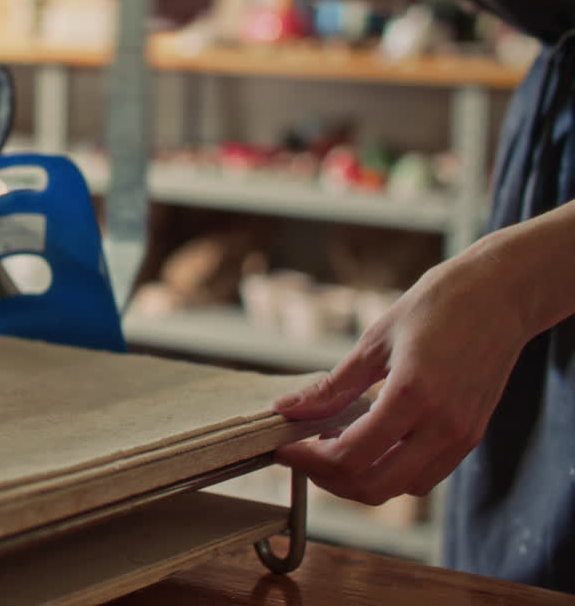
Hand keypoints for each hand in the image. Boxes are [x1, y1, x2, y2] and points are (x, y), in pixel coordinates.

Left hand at [272, 250, 529, 504]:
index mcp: (413, 396)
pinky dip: (389, 473)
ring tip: (329, 450)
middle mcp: (442, 426)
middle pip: (373, 486)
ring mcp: (461, 436)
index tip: (283, 448)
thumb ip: (332, 386)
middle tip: (300, 455)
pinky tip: (366, 446)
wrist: (501, 296)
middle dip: (327, 478)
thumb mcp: (374, 340)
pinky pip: (424, 477)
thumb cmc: (438, 306)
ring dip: (358, 480)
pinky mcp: (471, 438)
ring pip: (399, 488)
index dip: (308, 460)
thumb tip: (288, 408)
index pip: (350, 456)